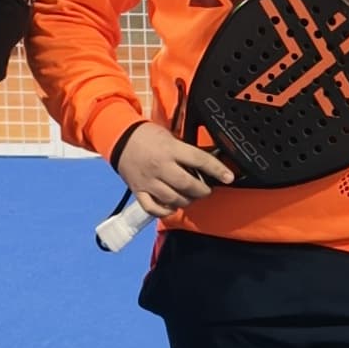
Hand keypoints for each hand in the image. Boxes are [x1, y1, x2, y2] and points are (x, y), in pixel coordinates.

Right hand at [111, 120, 233, 215]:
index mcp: (170, 149)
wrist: (120, 138)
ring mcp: (148, 181)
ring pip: (173, 199)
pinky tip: (173, 206)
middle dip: (202, 190)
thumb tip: (207, 164)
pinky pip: (153, 208)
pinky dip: (166, 211)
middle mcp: (160, 166)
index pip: (199, 160)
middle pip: (188, 185)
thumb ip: (186, 151)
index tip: (228, 177)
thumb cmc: (148, 136)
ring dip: (187, 201)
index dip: (217, 170)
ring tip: (191, 196)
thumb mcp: (171, 137)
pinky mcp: (139, 191)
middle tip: (206, 189)